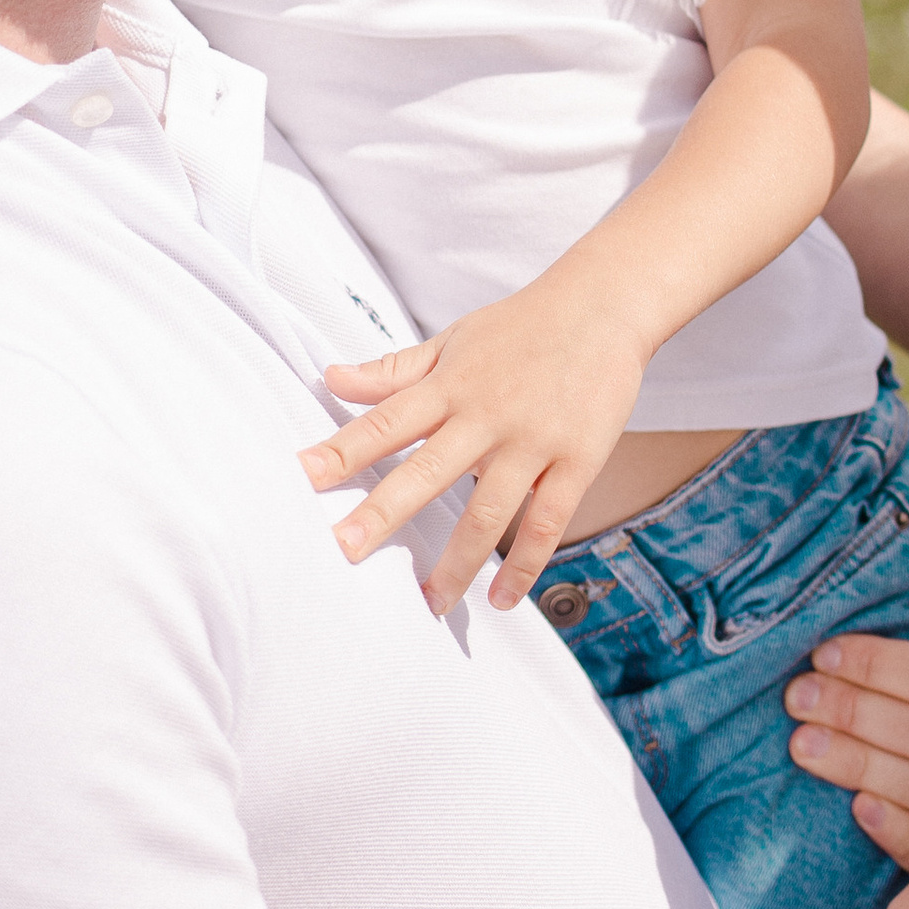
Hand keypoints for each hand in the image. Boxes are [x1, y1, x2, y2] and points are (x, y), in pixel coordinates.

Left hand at [305, 272, 652, 616]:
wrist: (605, 305)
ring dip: (458, 563)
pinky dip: (524, 565)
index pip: (387, 421)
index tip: (304, 477)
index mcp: (451, 385)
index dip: (344, 449)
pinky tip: (501, 598)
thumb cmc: (521, 326)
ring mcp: (533, 442)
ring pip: (489, 513)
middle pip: (428, 472)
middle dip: (384, 513)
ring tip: (431, 602)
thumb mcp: (453, 340)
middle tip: (347, 551)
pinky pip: (547, 523)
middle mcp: (487, 415)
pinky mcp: (577, 461)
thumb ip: (393, 370)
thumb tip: (329, 378)